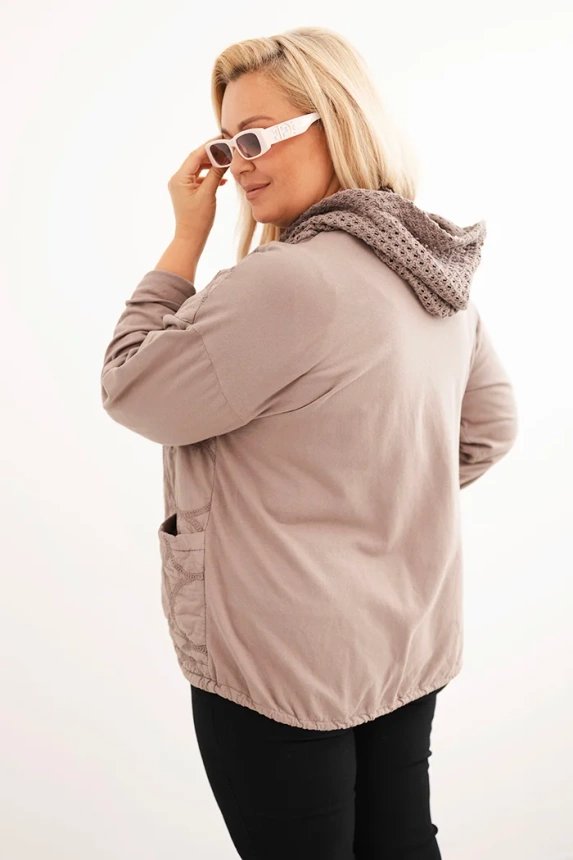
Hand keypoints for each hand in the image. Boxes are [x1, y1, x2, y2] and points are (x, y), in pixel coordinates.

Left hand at [167, 137, 228, 252]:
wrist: (190, 238)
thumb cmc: (198, 220)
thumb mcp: (208, 194)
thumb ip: (216, 174)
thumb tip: (225, 156)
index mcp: (179, 178)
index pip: (196, 155)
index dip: (210, 146)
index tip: (224, 139)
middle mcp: (178, 179)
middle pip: (196, 160)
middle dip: (212, 154)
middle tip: (228, 147)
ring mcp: (182, 186)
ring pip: (198, 169)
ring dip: (212, 165)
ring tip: (227, 161)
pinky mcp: (188, 192)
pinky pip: (199, 178)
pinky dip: (210, 176)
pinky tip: (223, 179)